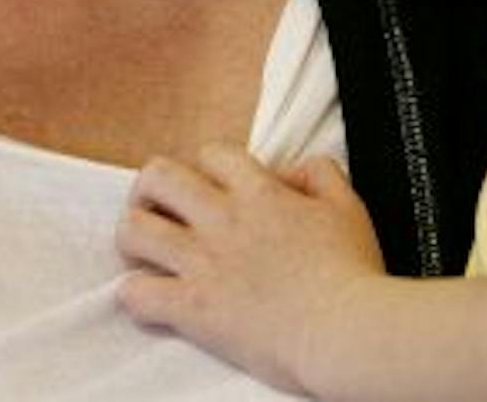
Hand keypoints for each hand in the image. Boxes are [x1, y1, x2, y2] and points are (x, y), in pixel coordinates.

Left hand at [117, 146, 384, 392]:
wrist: (345, 332)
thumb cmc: (352, 276)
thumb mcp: (348, 207)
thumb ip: (320, 173)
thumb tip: (293, 169)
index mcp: (258, 193)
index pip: (210, 154)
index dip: (208, 167)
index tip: (213, 189)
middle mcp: (221, 219)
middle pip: (157, 176)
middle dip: (151, 189)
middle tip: (159, 208)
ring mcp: (202, 262)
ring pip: (134, 229)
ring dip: (134, 236)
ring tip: (144, 250)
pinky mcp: (192, 307)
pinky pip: (136, 293)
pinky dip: (134, 294)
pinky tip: (147, 298)